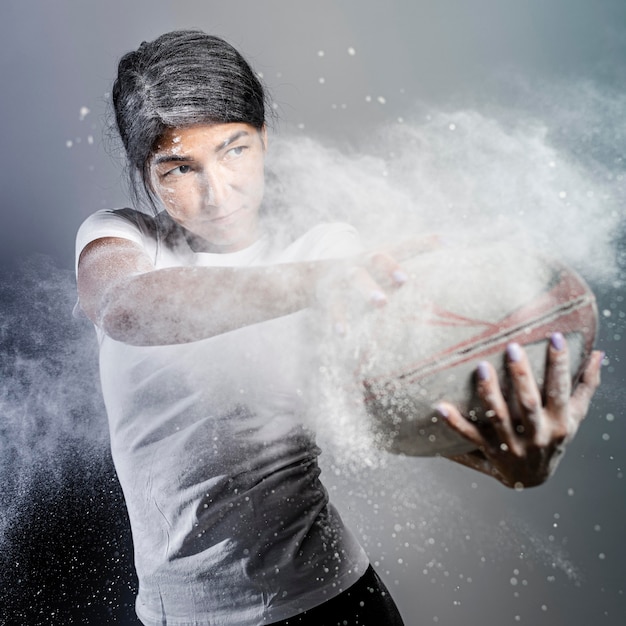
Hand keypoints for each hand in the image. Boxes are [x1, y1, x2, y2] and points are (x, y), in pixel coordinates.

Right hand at [316, 235, 441, 334]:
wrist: (311, 277)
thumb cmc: (360, 271)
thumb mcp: (380, 261)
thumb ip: (409, 255)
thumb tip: (447, 244)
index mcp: (378, 255)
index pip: (402, 246)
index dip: (422, 244)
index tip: (444, 245)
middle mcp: (362, 262)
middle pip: (376, 258)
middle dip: (390, 266)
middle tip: (406, 279)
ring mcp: (343, 277)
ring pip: (356, 280)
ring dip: (368, 290)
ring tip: (382, 302)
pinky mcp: (329, 296)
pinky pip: (334, 308)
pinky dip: (338, 320)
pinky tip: (343, 334)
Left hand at [437, 334, 603, 488]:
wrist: (534, 480)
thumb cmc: (554, 438)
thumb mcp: (574, 416)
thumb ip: (585, 386)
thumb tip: (599, 354)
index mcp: (558, 423)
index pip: (560, 390)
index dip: (560, 365)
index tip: (555, 337)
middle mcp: (536, 435)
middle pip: (528, 404)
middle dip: (522, 376)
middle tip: (512, 348)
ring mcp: (511, 445)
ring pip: (499, 418)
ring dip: (489, 393)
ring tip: (482, 368)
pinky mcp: (489, 452)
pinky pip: (470, 437)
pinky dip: (455, 423)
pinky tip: (441, 407)